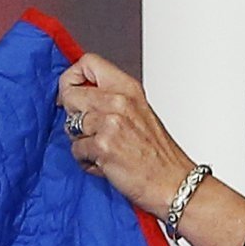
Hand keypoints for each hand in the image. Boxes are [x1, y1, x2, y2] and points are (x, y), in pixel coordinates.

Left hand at [57, 54, 244, 245]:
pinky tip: (105, 164)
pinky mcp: (103, 146)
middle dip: (71, 115)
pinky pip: (76, 150)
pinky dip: (86, 161)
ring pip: (69, 125)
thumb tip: (77, 96)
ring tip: (102, 151)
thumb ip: (110, 100)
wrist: (174, 183)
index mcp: (129, 88)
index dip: (72, 78)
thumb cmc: (157, 155)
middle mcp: (119, 100)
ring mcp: (110, 123)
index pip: (87, 63)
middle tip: (87, 131)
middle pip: (70, 93)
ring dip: (81, 142)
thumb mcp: (138, 112)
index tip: (72, 94)